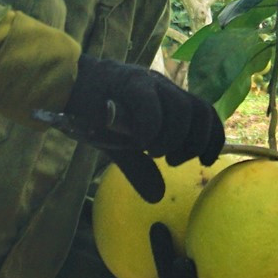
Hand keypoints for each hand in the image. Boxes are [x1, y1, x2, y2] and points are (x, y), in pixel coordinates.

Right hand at [49, 57, 224, 200]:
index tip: (205, 160)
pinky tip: (140, 141)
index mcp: (168, 99)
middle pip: (199, 112)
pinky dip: (151, 127)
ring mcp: (148, 82)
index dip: (212, 138)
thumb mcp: (121, 146)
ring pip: (181, 108)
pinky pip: (151, 103)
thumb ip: (141, 168)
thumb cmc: (94, 114)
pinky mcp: (129, 81)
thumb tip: (157, 196)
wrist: (65, 87)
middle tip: (171, 160)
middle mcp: (164, 88)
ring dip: (172, 137)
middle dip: (192, 143)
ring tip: (152, 151)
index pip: (206, 112)